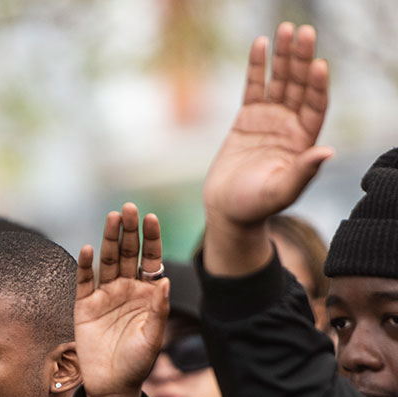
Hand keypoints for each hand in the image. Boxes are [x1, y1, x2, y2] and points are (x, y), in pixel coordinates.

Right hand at [75, 203, 169, 396]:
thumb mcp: (153, 337)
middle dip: (128, 231)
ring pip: (107, 261)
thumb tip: (165, 280)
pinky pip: (84, 281)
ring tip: (111, 218)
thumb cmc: (138, 363)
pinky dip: (84, 265)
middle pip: (128, 253)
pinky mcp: (84, 305)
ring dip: (108, 240)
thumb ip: (158, 310)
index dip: (150, 238)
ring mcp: (105, 295)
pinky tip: (86, 249)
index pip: (150, 258)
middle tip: (127, 209)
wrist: (112, 385)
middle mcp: (126, 288)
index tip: (151, 218)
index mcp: (147, 293)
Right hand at [203, 23, 333, 274]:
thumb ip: (302, 173)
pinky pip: (254, 87)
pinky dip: (257, 66)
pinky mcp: (247, 118)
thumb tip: (326, 152)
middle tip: (304, 32)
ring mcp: (269, 120)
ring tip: (285, 29)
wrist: (227, 210)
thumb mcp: (279, 192)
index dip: (317, 86)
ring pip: (279, 81)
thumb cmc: (255, 206)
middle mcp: (290, 126)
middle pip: (299, 86)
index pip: (315, 106)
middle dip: (302, 59)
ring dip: (284, 56)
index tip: (318, 65)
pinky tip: (260, 44)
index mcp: (303, 142)